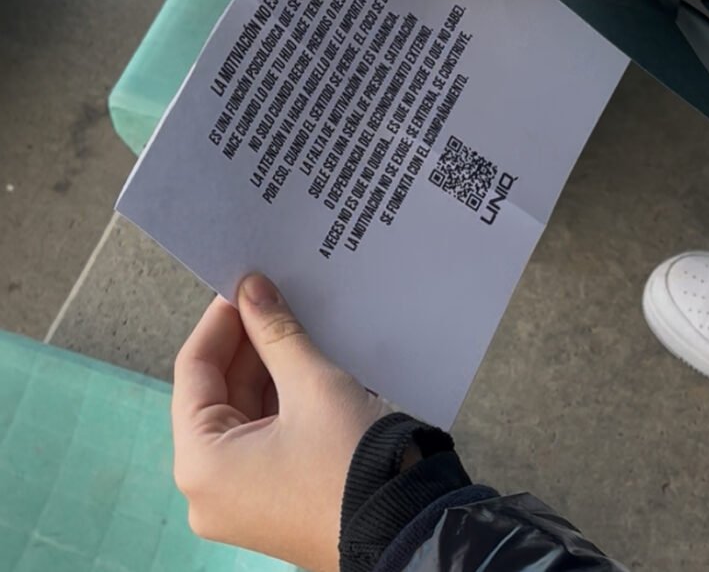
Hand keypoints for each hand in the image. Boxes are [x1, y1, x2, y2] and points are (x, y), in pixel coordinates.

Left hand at [172, 274, 388, 571]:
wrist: (407, 528)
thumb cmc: (353, 463)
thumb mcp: (314, 385)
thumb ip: (277, 334)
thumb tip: (253, 290)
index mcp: (201, 464)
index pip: (193, 371)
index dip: (220, 322)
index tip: (244, 286)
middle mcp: (208, 489)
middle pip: (218, 395)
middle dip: (249, 346)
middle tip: (275, 300)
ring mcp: (240, 501)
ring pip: (244, 416)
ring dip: (269, 372)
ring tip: (297, 328)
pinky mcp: (272, 503)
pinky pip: (265, 440)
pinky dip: (283, 403)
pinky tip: (306, 366)